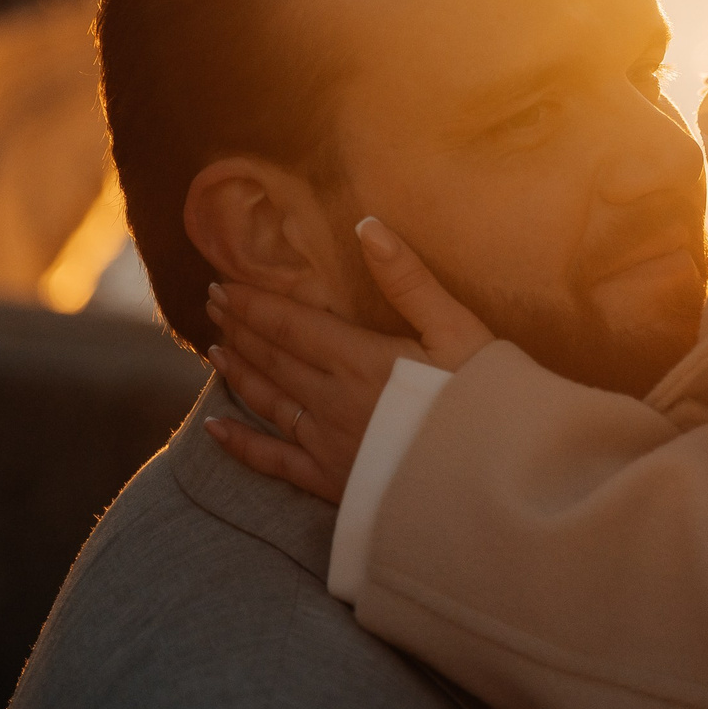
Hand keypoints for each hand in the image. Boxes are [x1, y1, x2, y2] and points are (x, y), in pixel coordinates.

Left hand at [202, 217, 496, 504]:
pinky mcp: (332, 482)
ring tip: (214, 350)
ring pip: (266, 401)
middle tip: (212, 304)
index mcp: (358, 358)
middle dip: (239, 327)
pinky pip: (274, 462)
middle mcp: (330, 399)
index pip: (288, 323)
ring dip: (237, 372)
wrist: (495, 480)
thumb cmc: (485, 398)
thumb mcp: (456, 329)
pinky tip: (214, 430)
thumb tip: (366, 226)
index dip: (252, 303)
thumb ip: (408, 279)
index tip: (222, 283)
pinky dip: (240, 445)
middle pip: (272, 357)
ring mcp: (326, 444)